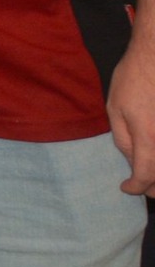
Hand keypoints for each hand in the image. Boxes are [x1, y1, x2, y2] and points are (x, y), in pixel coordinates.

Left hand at [109, 31, 154, 192]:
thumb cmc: (134, 78)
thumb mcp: (116, 108)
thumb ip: (124, 139)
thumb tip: (131, 162)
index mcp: (149, 137)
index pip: (145, 175)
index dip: (136, 187)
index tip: (126, 188)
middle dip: (154, 188)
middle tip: (142, 187)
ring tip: (152, 178)